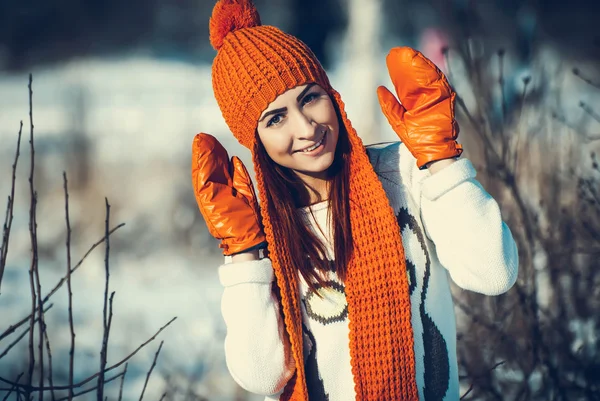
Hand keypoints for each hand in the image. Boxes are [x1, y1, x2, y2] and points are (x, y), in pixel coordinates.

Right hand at [191, 133, 265, 255]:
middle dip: (205, 152)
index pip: (217, 168)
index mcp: (223, 190)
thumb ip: (240, 176)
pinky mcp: (207, 202)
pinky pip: (202, 181)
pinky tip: (201, 154)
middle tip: (203, 136)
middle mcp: (214, 192)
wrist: (250, 237)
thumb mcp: (247, 191)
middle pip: (208, 168)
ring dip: (200, 156)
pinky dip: (201, 167)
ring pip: (202, 172)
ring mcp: (209, 198)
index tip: (212, 140)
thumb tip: (234, 158)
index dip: (214, 154)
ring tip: (200, 140)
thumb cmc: (250, 218)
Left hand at [377, 47, 462, 168]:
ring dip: (417, 62)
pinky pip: (436, 79)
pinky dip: (427, 69)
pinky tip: (418, 61)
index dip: (400, 70)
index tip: (392, 58)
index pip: (407, 82)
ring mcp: (437, 95)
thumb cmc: (416, 139)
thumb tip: (380, 88)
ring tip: (405, 53)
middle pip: (417, 75)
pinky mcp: (445, 97)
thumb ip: (389, 104)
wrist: (432, 150)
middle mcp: (427, 96)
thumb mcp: (397, 120)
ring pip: (427, 74)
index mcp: (416, 101)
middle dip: (407, 63)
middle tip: (397, 52)